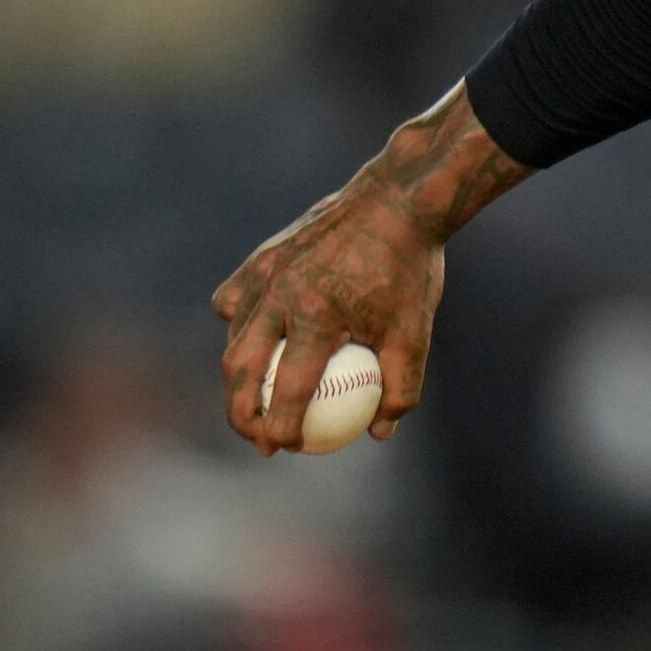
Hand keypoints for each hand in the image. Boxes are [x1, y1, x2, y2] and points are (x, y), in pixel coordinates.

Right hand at [212, 82, 526, 452]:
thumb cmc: (410, 270)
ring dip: (237, 375)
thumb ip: (401, 387)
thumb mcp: (416, 332)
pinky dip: (239, 326)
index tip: (284, 448)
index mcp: (319, 316)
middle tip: (258, 438)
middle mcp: (281, 294)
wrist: (398, 202)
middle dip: (240, 414)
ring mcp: (265, 273)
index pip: (286, 389)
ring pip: (234, 336)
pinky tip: (255, 345)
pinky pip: (235, 301)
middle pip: (240, 369)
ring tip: (252, 401)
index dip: (279, 428)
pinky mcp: (260, 257)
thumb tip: (379, 433)